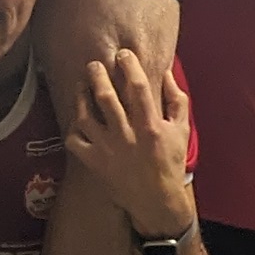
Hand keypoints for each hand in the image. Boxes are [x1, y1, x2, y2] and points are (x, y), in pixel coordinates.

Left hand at [64, 49, 194, 237]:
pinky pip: (75, 140)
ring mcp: (107, 150)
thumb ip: (176, 100)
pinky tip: (77, 117)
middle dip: (97, 75)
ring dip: (81, 96)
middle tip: (94, 64)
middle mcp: (126, 136)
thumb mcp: (182, 130)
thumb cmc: (170, 162)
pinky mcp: (94, 162)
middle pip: (106, 97)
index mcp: (150, 126)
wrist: (156, 200)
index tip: (122, 54)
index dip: (128, 65)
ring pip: (85, 116)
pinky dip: (72, 126)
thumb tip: (167, 72)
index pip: (138, 87)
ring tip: (81, 85)